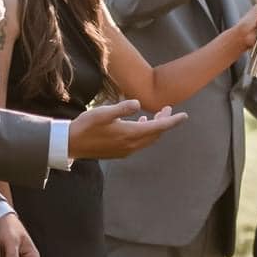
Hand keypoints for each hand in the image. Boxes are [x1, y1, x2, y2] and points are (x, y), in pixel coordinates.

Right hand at [68, 100, 187, 160]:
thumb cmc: (85, 126)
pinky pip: (140, 143)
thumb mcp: (103, 113)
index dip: (172, 121)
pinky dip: (145, 133)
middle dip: (164, 121)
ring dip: (155, 127)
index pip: (158, 127)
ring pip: (148, 138)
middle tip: (168, 108)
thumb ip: (122, 108)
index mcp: (130, 134)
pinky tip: (141, 123)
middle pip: (155, 133)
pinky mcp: (120, 152)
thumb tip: (138, 103)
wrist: (71, 144)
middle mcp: (131, 145)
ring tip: (156, 114)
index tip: (184, 115)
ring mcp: (126, 150)